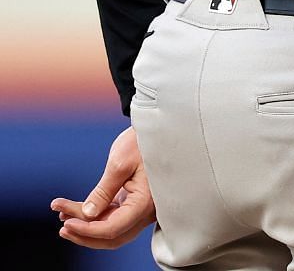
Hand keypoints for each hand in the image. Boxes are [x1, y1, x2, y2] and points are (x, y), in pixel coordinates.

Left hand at [50, 126, 155, 248]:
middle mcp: (146, 210)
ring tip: (63, 215)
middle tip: (62, 228)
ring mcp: (141, 208)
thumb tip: (87, 215)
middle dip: (86, 235)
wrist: (156, 132)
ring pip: (112, 229)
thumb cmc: (142, 143)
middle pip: (113, 236)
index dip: (87, 230)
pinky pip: (114, 217)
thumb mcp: (119, 163)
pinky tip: (74, 210)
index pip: (113, 228)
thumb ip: (103, 192)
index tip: (66, 224)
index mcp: (145, 202)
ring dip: (87, 227)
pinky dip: (95, 217)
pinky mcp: (134, 203)